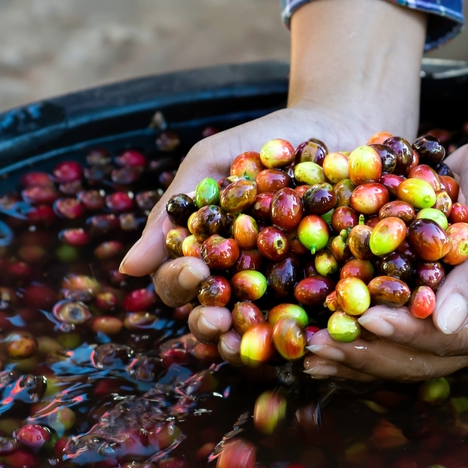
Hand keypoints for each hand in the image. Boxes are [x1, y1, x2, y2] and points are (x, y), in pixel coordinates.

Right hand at [120, 105, 393, 347]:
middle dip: (210, 325)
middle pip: (214, 320)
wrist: (340, 123)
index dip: (180, 283)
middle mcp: (241, 283)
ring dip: (251, 345)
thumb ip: (173, 209)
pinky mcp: (332, 297)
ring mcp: (286, 294)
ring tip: (253, 339)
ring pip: (260, 334)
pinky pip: (318, 324)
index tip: (194, 268)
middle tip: (218, 320)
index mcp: (206, 256)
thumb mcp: (212, 161)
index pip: (180, 284)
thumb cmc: (266, 141)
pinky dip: (311, 334)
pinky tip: (310, 336)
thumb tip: (127, 268)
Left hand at [302, 128, 467, 380]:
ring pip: (396, 353)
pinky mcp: (423, 312)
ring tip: (309, 350)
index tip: (363, 319)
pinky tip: (315, 338)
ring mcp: (449, 327)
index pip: (449, 340)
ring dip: (352, 351)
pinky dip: (352, 332)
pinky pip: (386, 330)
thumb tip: (443, 324)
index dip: (404, 333)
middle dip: (366, 353)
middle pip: (418, 358)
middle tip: (318, 348)